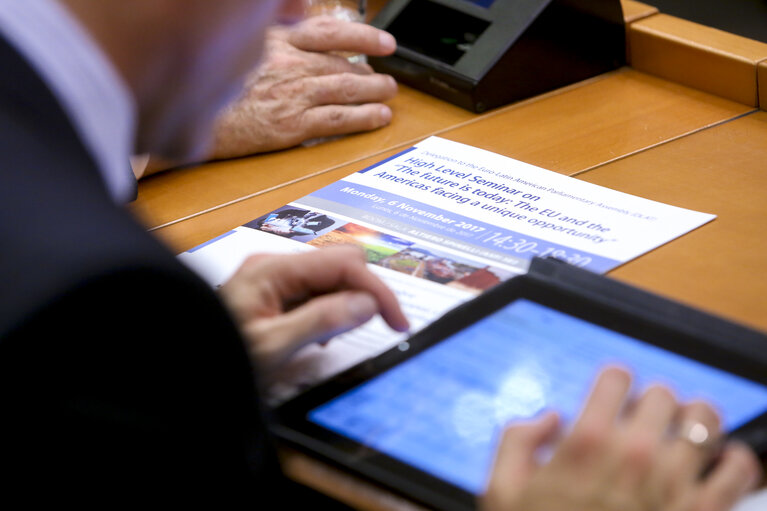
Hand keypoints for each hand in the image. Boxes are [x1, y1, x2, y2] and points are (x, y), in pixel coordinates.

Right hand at [209, 15, 397, 159]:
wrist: (191, 120)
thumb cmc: (213, 89)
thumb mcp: (240, 49)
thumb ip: (273, 41)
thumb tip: (300, 32)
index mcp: (277, 40)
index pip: (331, 32)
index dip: (364, 35)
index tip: (384, 42)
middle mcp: (290, 63)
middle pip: (343, 64)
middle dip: (371, 73)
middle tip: (386, 81)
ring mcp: (293, 93)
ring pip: (347, 88)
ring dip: (375, 92)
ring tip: (388, 96)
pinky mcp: (291, 124)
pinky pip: (338, 118)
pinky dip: (364, 117)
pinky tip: (379, 118)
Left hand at [218, 245, 408, 371]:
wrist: (185, 369)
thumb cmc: (220, 357)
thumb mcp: (273, 347)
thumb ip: (321, 321)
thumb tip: (367, 303)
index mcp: (273, 270)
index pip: (342, 264)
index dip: (377, 289)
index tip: (398, 321)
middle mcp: (276, 266)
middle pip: (340, 265)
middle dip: (363, 294)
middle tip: (371, 329)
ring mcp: (275, 279)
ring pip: (332, 281)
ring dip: (344, 307)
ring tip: (327, 341)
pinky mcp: (276, 295)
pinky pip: (317, 295)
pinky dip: (329, 314)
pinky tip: (315, 338)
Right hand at [483, 367, 761, 510]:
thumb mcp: (502, 491)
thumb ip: (516, 440)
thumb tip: (549, 419)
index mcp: (586, 441)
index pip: (617, 376)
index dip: (613, 383)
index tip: (612, 399)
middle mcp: (635, 453)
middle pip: (663, 393)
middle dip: (652, 402)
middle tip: (644, 421)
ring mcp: (674, 482)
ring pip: (705, 418)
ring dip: (695, 421)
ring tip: (683, 435)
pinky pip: (740, 467)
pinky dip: (734, 459)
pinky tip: (716, 465)